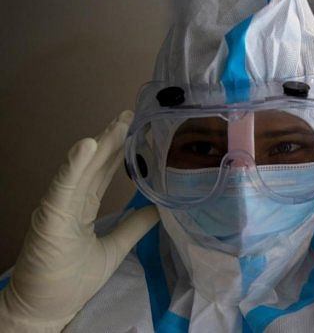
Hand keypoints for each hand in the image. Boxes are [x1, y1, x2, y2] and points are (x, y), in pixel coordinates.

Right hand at [0, 111, 159, 331]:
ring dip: (98, 145)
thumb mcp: (114, 249)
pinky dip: (75, 166)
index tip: (135, 130)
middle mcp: (68, 203)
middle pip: (93, 166)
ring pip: (80, 170)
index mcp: (81, 208)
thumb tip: (156, 210)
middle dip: (111, 140)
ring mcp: (56, 209)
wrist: (46, 309)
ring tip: (117, 123)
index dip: (118, 152)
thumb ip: (133, 227)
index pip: (102, 174)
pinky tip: (88, 145)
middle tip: (129, 114)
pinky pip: (63, 188)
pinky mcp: (48, 219)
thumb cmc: (71, 280)